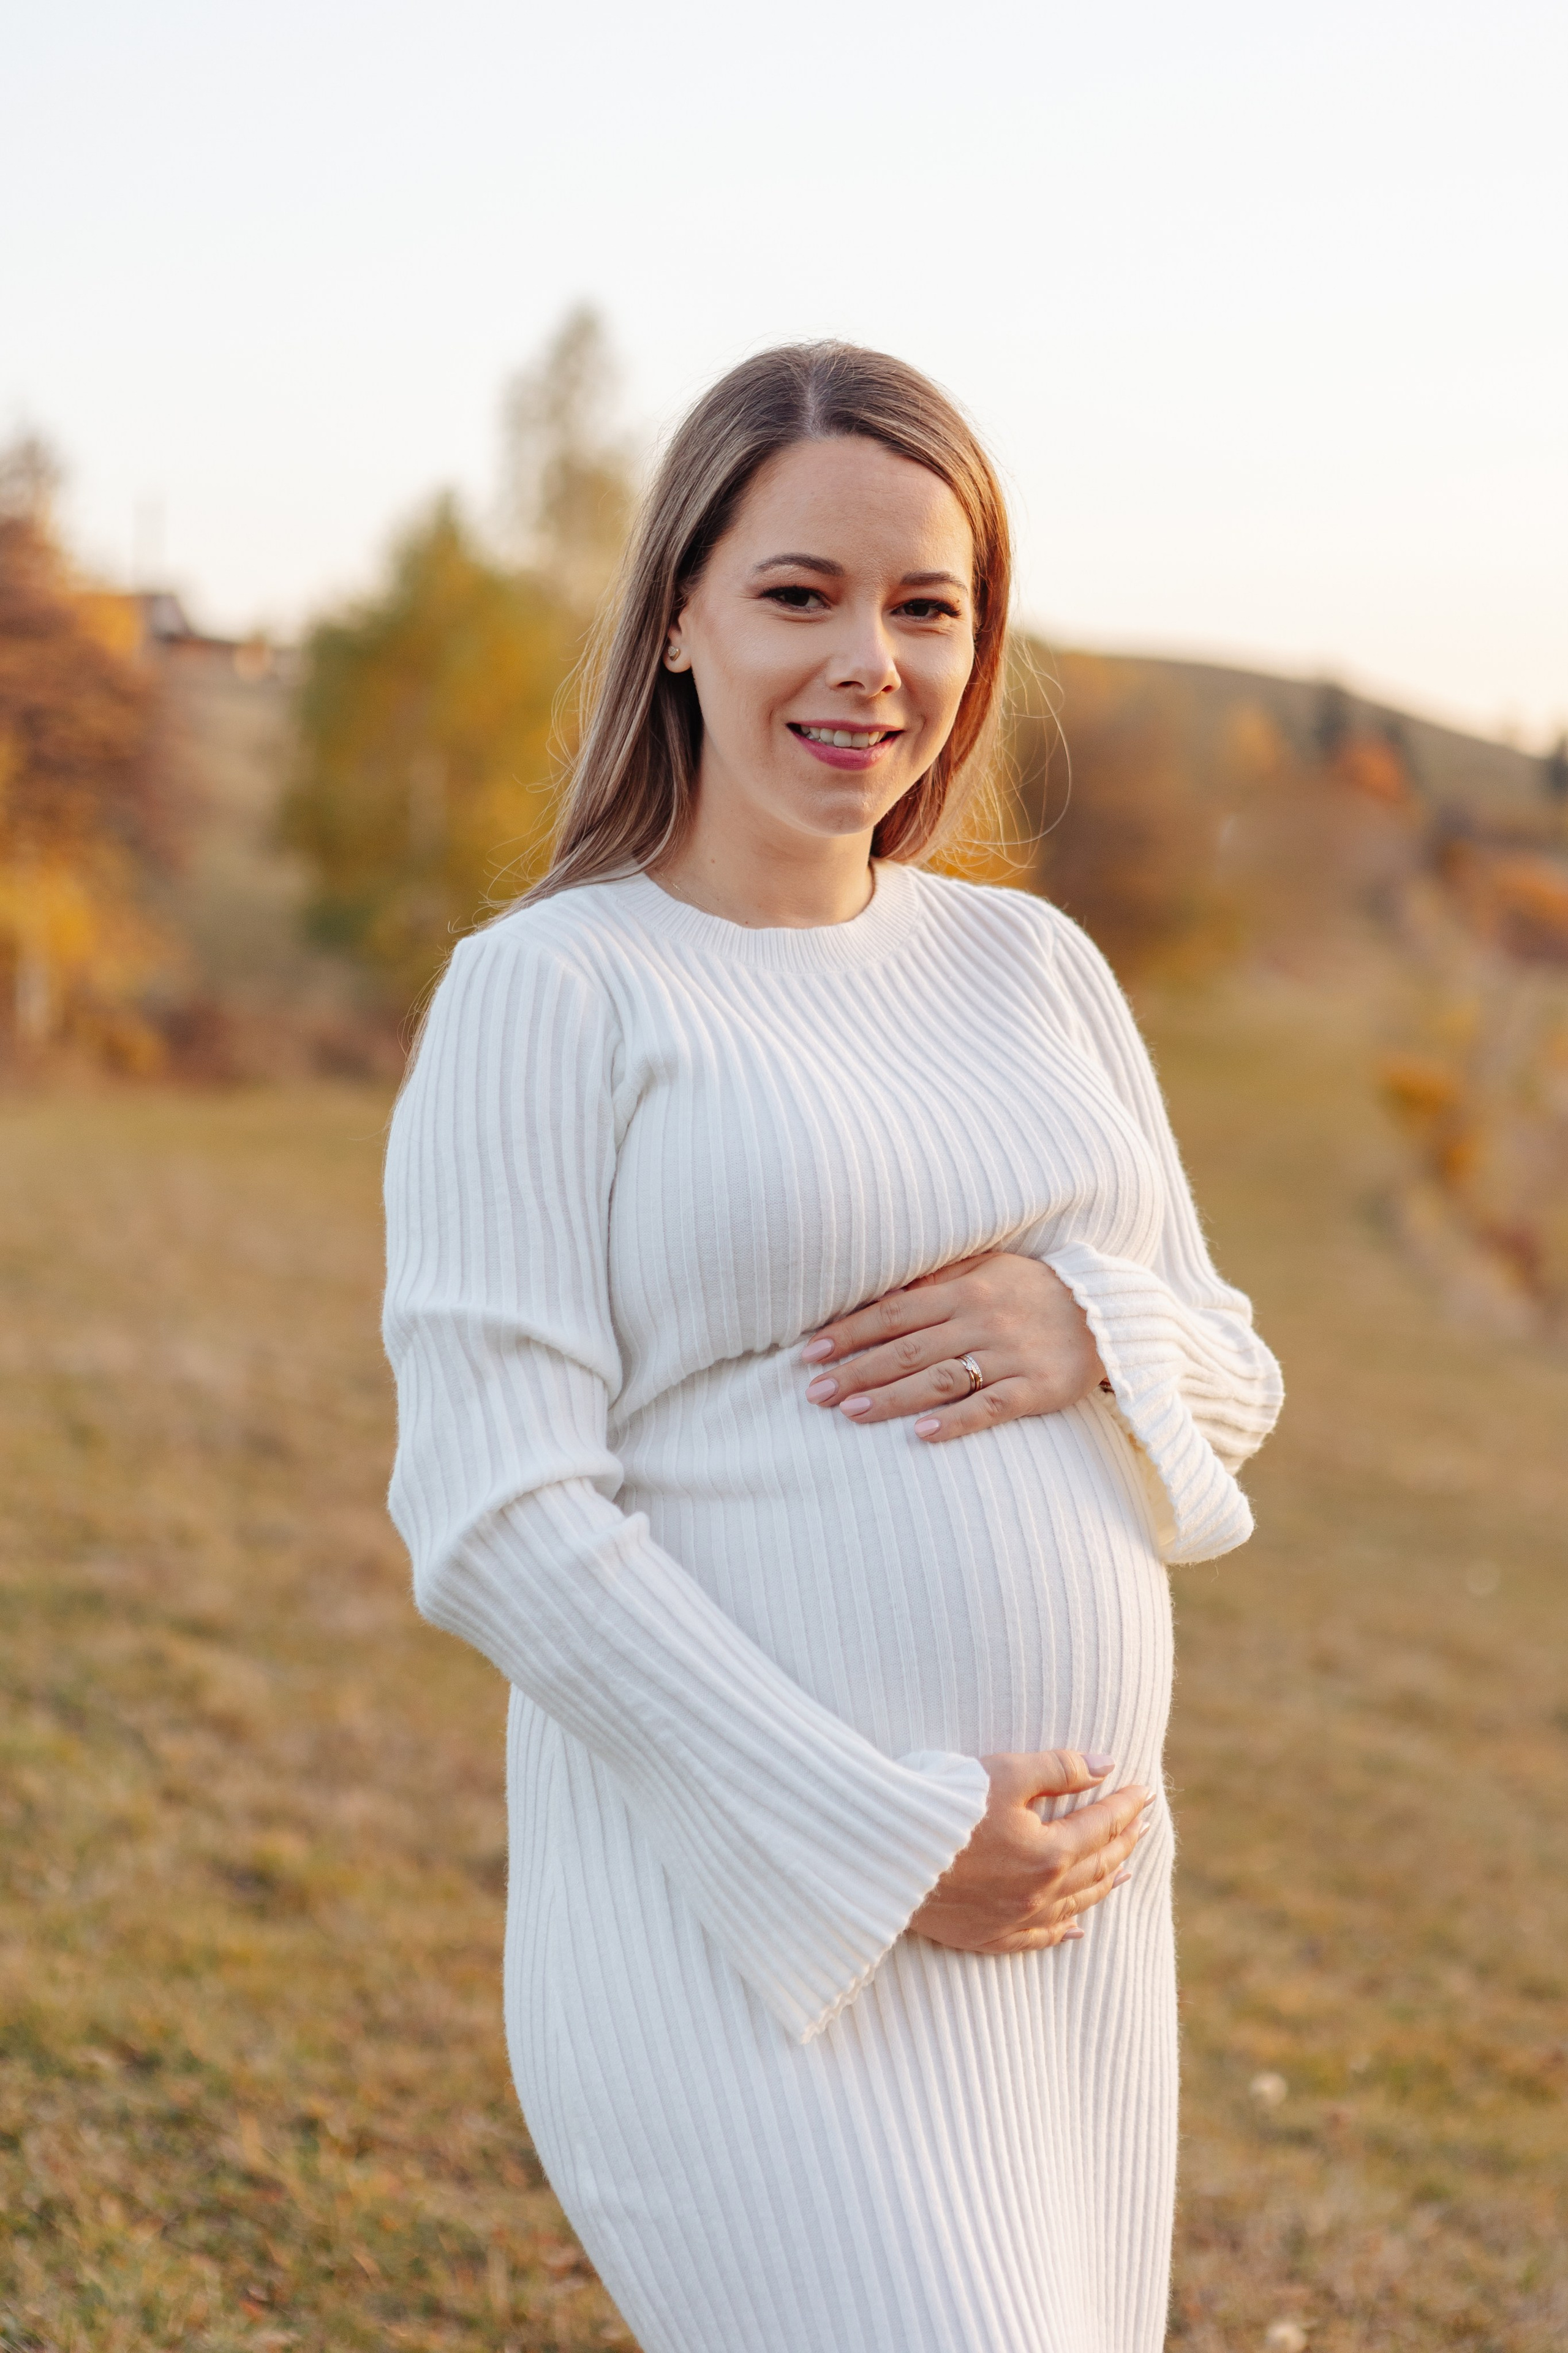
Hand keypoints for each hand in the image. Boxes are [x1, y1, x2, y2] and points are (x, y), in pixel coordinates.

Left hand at [801, 1250, 1103, 1442]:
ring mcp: (1010, 1356)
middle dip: (856, 1369)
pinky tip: (922, 1433)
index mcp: (965, 1290)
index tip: (811, 1352)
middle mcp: (982, 1321)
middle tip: (814, 1392)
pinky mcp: (1038, 1387)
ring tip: (850, 1411)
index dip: (850, 1332)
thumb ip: (940, 1278)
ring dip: (892, 1396)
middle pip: (907, 1348)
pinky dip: (957, 1420)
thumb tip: (886, 1291)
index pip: (894, 1312)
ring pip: (940, 1378)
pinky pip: (991, 1406)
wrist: (1111, 1311)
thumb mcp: (990, 1266)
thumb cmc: (1038, 1289)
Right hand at [908, 1751, 1152, 1953]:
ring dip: (1104, 1884)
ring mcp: (1014, 1919)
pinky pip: (1039, 1939)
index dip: (1125, 1806)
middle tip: (1141, 1824)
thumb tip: (1106, 1766)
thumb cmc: (944, 1807)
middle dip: (1122, 1841)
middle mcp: (1040, 1893)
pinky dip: (1064, 1932)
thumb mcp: (1004, 1773)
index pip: (1100, 1825)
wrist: (887, 1856)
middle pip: (1096, 1866)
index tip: (1143, 1791)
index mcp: (1049, 1852)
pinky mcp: (987, 1936)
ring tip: (1124, 1869)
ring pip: (1076, 1905)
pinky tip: (1078, 1929)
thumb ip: (1059, 1769)